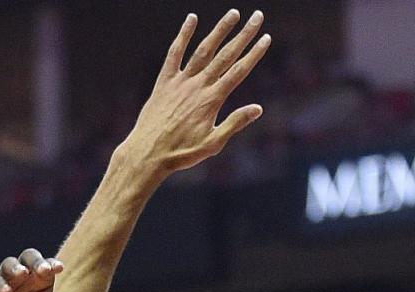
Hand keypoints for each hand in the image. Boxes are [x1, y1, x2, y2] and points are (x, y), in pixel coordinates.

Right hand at [0, 249, 63, 291]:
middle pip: (28, 257)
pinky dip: (0, 284)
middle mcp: (24, 277)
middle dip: (36, 261)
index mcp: (41, 281)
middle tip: (42, 269)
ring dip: (16, 267)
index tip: (59, 268)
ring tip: (22, 273)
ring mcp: (6, 280)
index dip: (52, 264)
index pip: (47, 265)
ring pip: (9, 264)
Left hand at [125, 10, 269, 174]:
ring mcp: (181, 81)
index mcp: (212, 100)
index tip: (266, 38)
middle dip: (243, 35)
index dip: (254, 54)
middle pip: (225, 55)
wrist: (148, 152)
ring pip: (203, 50)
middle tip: (257, 16)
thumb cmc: (182, 153)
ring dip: (219, 30)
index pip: (239, 72)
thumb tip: (258, 108)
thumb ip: (234, 123)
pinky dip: (183, 35)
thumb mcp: (213, 144)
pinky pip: (174, 53)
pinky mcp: (165, 81)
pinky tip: (191, 19)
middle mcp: (198, 86)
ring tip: (233, 14)